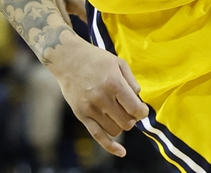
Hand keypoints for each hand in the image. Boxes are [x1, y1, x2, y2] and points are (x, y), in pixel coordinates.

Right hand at [50, 39, 148, 156]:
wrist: (67, 58)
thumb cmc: (95, 58)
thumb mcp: (118, 62)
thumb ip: (132, 81)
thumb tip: (138, 99)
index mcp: (114, 84)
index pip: (136, 109)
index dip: (143, 112)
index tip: (142, 109)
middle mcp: (103, 98)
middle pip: (127, 122)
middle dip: (132, 118)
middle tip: (129, 109)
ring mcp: (91, 108)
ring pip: (115, 130)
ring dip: (121, 125)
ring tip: (118, 113)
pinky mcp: (81, 115)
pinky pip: (98, 136)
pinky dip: (110, 146)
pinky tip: (121, 152)